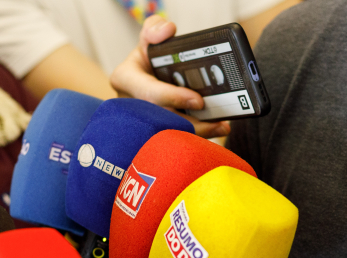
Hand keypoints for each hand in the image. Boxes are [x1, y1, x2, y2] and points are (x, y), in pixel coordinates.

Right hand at [110, 15, 230, 138]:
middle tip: (217, 121)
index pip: (149, 92)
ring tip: (221, 127)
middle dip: (190, 123)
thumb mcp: (147, 41)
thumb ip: (155, 29)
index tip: (198, 100)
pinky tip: (216, 130)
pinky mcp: (154, 133)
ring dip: (198, 132)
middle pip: (163, 120)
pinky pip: (175, 138)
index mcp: (125, 79)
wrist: (145, 79)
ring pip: (170, 134)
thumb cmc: (147, 62)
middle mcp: (130, 105)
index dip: (174, 98)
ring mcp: (142, 123)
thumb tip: (168, 30)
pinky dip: (196, 136)